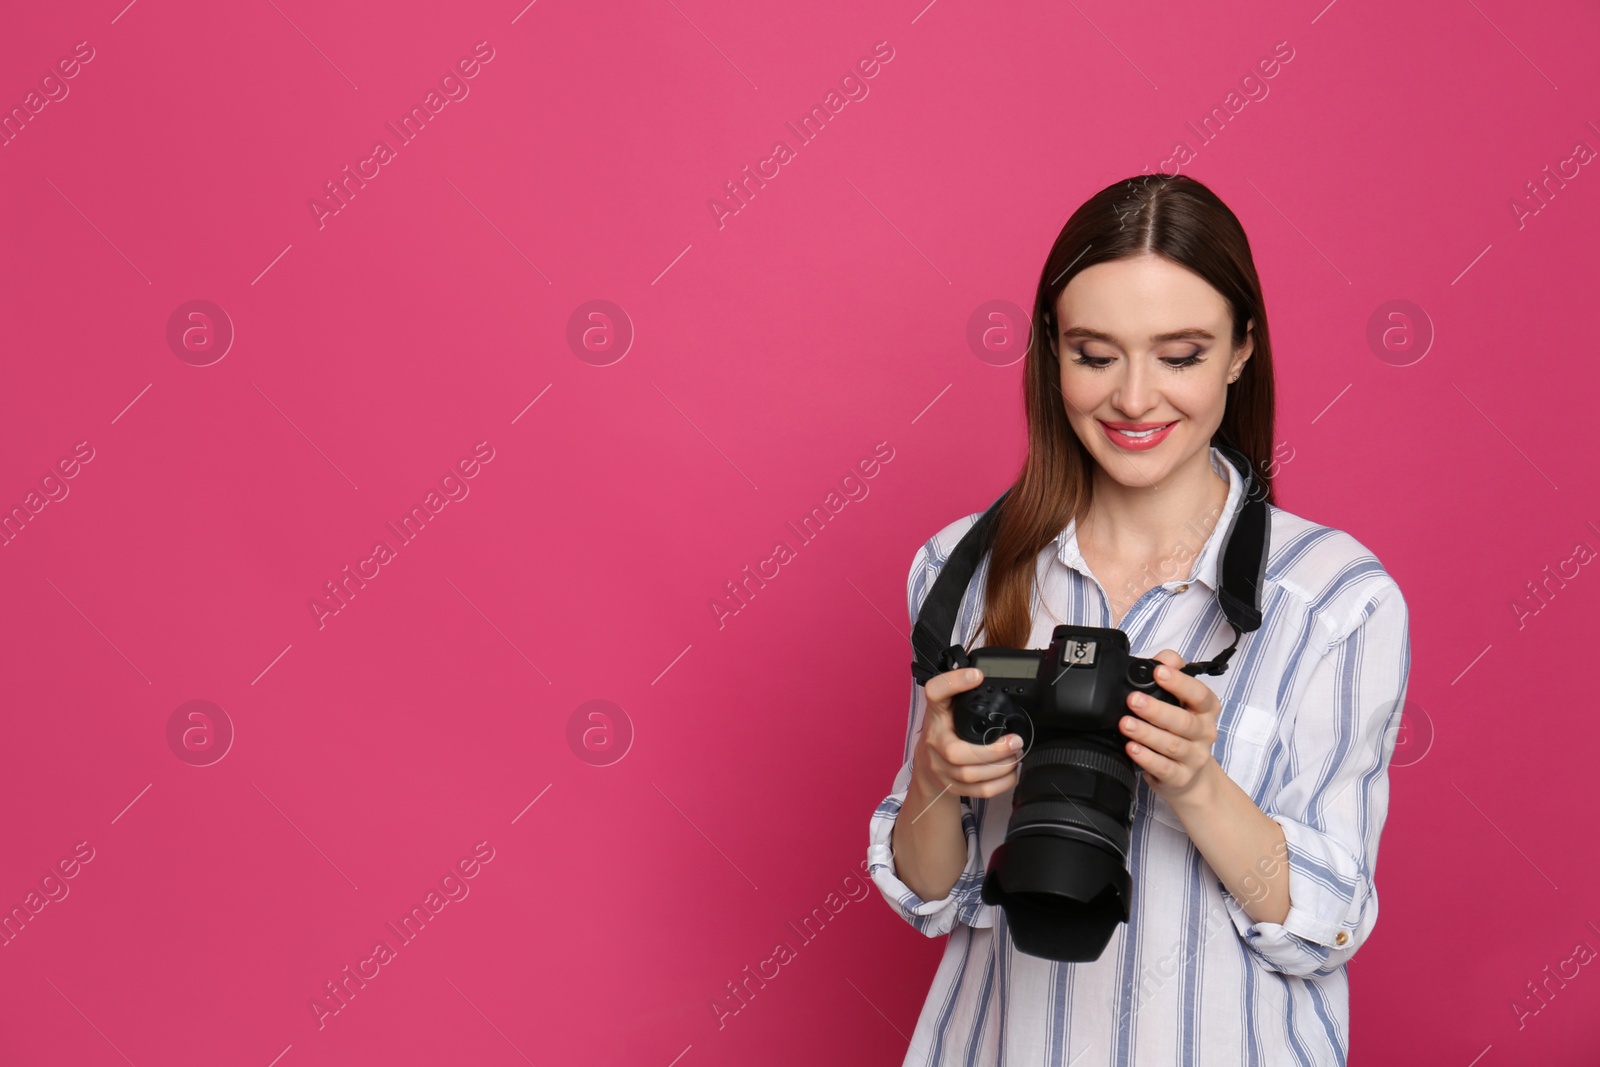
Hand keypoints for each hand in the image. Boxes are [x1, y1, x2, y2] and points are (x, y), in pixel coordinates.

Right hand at [910, 667, 1021, 802]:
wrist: (927, 769)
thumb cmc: (944, 732)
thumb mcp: (948, 709)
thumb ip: (963, 693)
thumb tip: (991, 673)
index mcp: (936, 714)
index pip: (935, 693)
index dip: (953, 683)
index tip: (977, 676)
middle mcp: (935, 740)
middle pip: (956, 753)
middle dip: (992, 750)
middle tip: (1016, 741)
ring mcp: (941, 767)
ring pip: (970, 775)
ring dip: (1000, 768)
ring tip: (1016, 756)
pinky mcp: (951, 786)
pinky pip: (979, 791)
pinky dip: (1000, 784)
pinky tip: (1010, 772)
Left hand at [1118, 649, 1221, 803]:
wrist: (1193, 778)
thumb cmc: (1182, 731)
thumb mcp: (1181, 702)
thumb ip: (1173, 674)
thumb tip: (1167, 658)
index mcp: (1205, 710)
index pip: (1200, 694)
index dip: (1180, 683)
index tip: (1158, 672)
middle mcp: (1203, 733)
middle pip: (1184, 722)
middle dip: (1157, 710)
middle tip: (1133, 700)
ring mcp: (1194, 757)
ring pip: (1172, 745)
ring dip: (1147, 733)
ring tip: (1126, 724)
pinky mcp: (1180, 778)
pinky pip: (1164, 768)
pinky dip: (1147, 758)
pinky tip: (1132, 748)